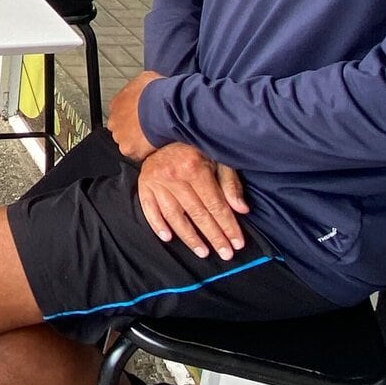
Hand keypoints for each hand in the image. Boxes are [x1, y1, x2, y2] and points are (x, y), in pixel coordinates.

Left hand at [107, 70, 161, 160]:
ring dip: (138, 142)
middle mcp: (114, 120)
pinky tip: (156, 146)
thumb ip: (140, 87)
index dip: (132, 116)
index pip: (120, 113)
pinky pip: (137, 154)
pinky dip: (145, 152)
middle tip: (148, 128)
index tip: (141, 117)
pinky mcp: (129, 149)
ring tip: (154, 138)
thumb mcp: (146, 79)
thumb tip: (145, 86)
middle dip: (133, 130)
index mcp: (116, 103)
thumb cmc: (157, 92)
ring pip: (127, 142)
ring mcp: (120, 136)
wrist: (163, 107)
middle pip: (121, 129)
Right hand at [134, 143, 249, 259]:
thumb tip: (241, 209)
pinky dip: (157, 225)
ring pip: (175, 216)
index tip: (237, 243)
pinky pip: (149, 209)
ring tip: (203, 252)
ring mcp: (157, 182)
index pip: (215, 205)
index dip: (228, 225)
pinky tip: (168, 238)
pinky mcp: (144, 185)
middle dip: (214, 236)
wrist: (163, 130)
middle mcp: (175, 176)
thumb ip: (230, 183)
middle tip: (226, 254)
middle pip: (198, 214)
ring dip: (189, 237)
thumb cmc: (195, 147)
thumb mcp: (218, 158)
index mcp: (195, 168)